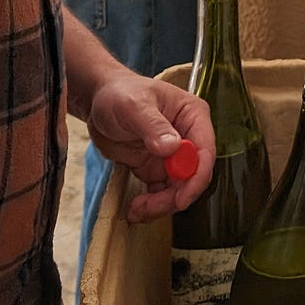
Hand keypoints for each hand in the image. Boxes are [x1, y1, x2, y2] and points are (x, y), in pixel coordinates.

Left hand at [84, 70, 217, 223]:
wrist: (100, 102)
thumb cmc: (121, 94)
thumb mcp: (135, 106)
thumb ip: (154, 126)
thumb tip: (173, 148)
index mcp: (192, 116)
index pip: (204, 150)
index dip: (197, 177)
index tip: (181, 199)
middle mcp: (188, 137)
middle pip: (193, 177)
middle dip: (173, 197)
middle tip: (146, 207)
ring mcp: (172, 156)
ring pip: (178, 190)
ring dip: (159, 206)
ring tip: (135, 210)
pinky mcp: (156, 168)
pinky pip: (161, 194)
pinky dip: (150, 206)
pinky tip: (134, 210)